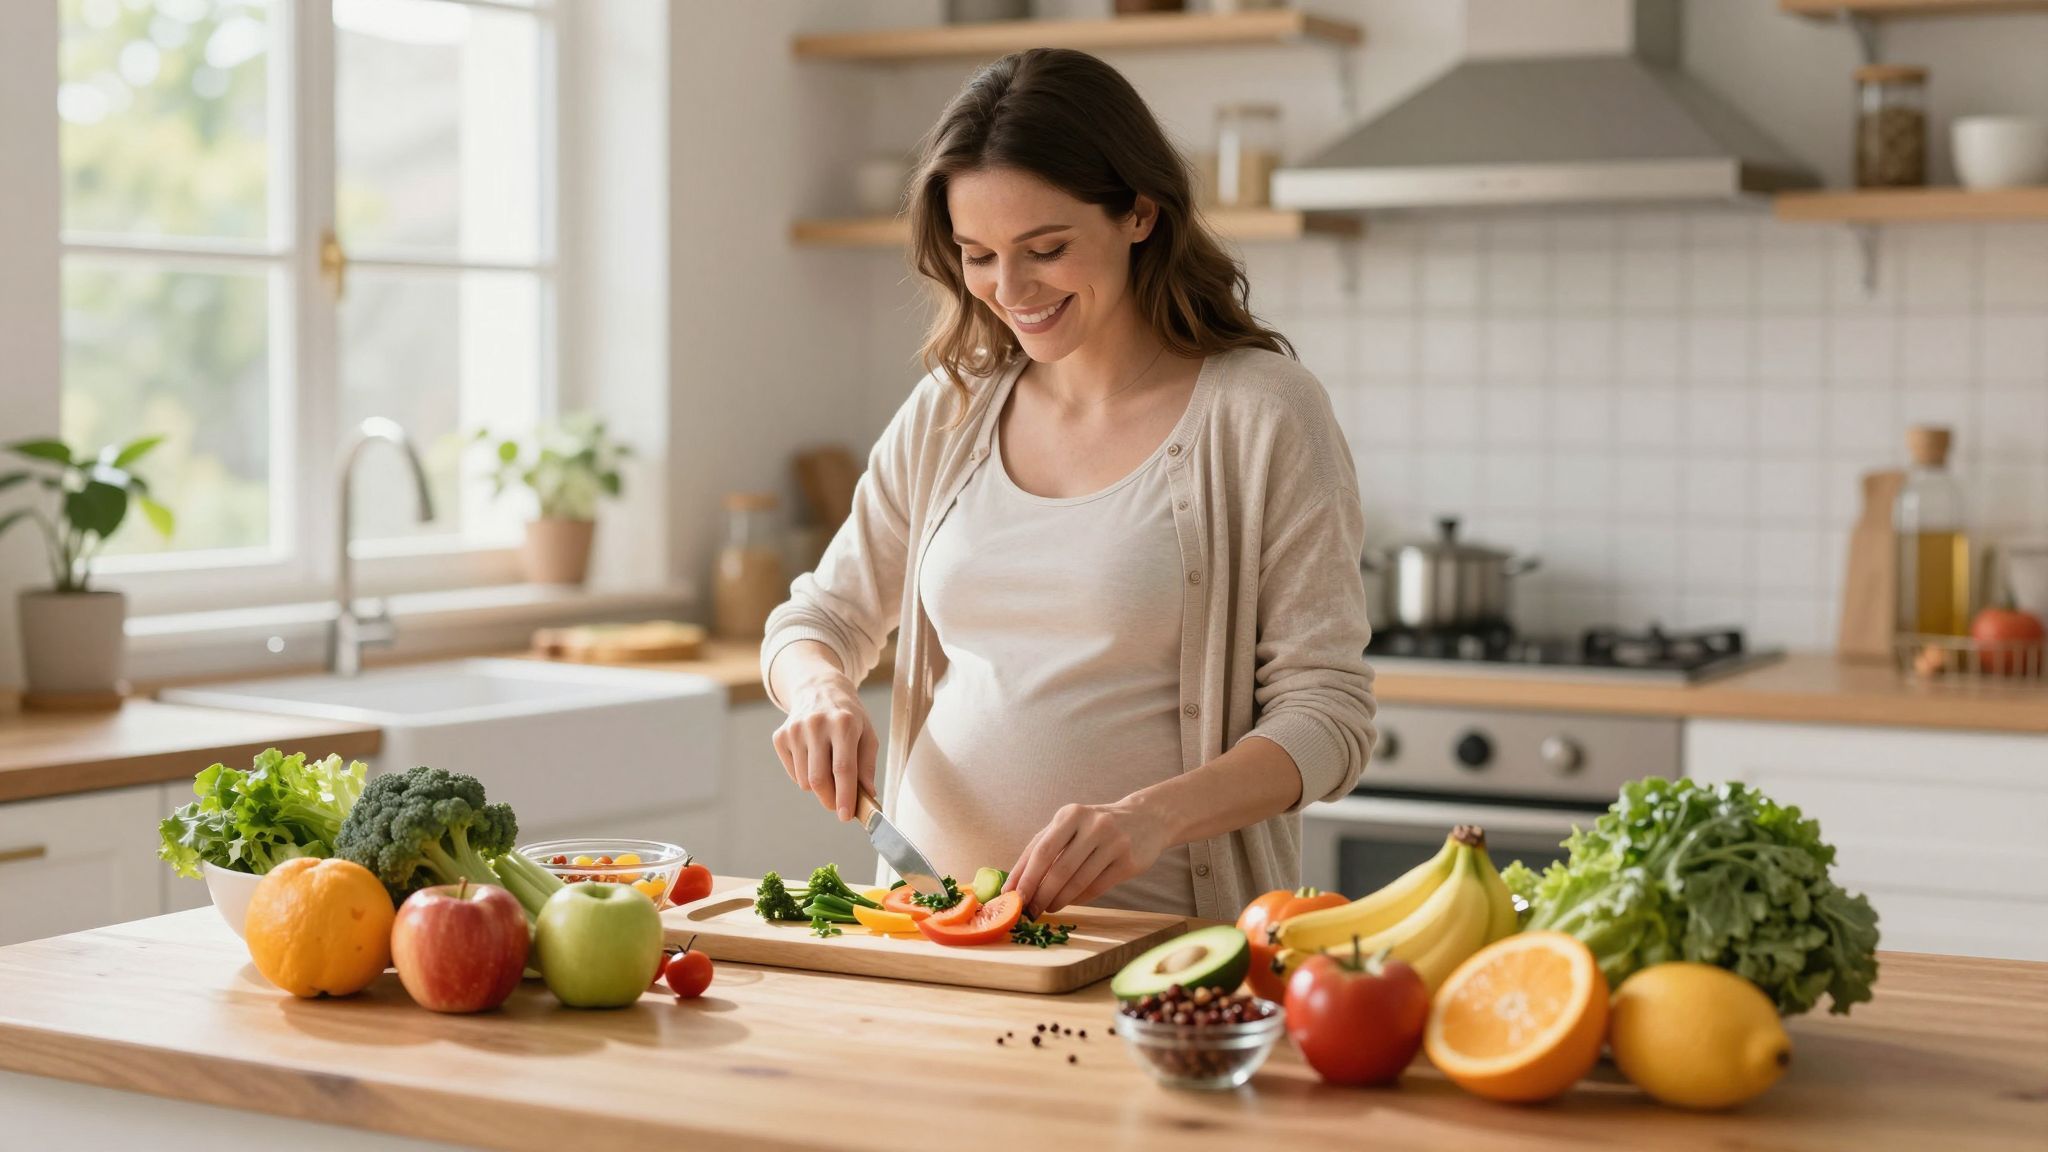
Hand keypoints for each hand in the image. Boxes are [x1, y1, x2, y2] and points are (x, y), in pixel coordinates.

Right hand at [771, 674, 877, 821]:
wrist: (819, 688)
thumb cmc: (849, 717)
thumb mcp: (867, 734)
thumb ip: (867, 766)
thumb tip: (867, 795)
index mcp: (843, 723)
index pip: (843, 768)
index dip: (845, 796)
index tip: (846, 816)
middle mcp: (816, 725)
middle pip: (818, 779)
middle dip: (830, 800)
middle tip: (838, 806)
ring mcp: (794, 730)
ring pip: (804, 781)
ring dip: (819, 788)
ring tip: (828, 770)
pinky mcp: (780, 736)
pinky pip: (793, 774)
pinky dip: (804, 777)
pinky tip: (813, 759)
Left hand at [1004, 800, 1170, 916]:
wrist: (1147, 818)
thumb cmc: (1096, 826)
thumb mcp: (1071, 825)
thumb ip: (1044, 847)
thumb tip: (1015, 882)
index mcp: (1071, 814)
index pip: (1040, 849)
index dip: (1023, 876)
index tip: (1010, 896)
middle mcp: (1092, 825)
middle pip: (1058, 868)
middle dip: (1039, 894)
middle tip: (1028, 910)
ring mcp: (1113, 843)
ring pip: (1077, 881)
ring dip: (1058, 900)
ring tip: (1047, 908)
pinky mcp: (1128, 861)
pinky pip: (1097, 887)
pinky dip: (1079, 899)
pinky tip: (1070, 902)